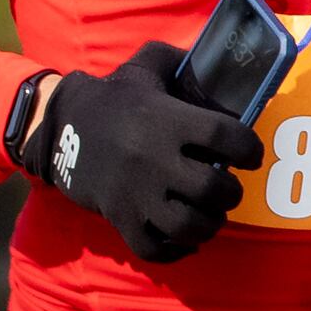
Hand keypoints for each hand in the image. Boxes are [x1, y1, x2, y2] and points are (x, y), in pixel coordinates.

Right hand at [17, 41, 265, 262]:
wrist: (59, 125)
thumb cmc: (113, 96)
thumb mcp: (146, 65)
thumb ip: (184, 61)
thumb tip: (223, 64)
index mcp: (166, 120)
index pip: (227, 136)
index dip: (250, 148)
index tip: (251, 155)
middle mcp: (154, 159)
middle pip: (214, 189)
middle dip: (231, 192)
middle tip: (228, 188)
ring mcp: (136, 193)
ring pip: (189, 225)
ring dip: (210, 224)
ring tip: (211, 214)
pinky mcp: (120, 217)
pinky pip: (155, 249)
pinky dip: (176, 249)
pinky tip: (184, 237)